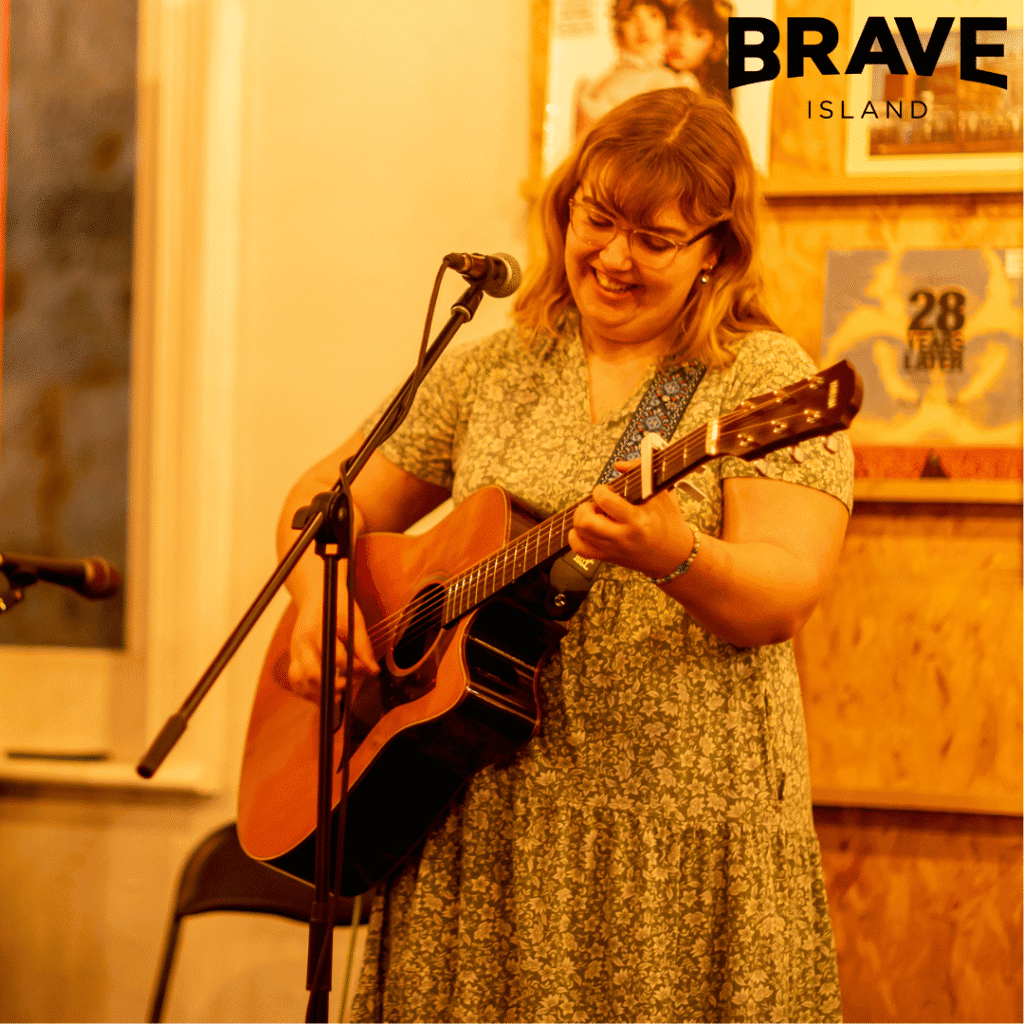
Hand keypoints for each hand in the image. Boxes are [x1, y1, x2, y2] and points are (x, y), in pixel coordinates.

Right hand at [283, 584, 379, 703]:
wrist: (318, 593)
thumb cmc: (339, 606)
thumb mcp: (354, 620)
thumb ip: (363, 646)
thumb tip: (374, 671)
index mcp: (320, 629)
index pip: (336, 656)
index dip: (352, 668)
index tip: (366, 672)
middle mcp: (304, 641)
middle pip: (313, 672)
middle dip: (332, 684)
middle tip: (349, 686)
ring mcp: (296, 650)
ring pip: (300, 679)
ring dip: (318, 693)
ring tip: (337, 697)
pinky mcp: (293, 656)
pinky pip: (294, 679)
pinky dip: (306, 691)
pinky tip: (322, 695)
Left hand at [568, 459, 694, 578]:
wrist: (675, 555)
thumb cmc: (669, 522)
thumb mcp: (662, 493)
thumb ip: (640, 471)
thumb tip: (618, 465)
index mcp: (637, 520)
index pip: (605, 501)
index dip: (601, 490)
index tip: (607, 490)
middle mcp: (622, 538)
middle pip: (585, 522)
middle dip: (585, 507)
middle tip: (596, 505)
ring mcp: (613, 550)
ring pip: (579, 535)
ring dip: (581, 520)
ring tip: (594, 516)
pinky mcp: (607, 558)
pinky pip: (580, 549)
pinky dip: (576, 537)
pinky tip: (588, 529)